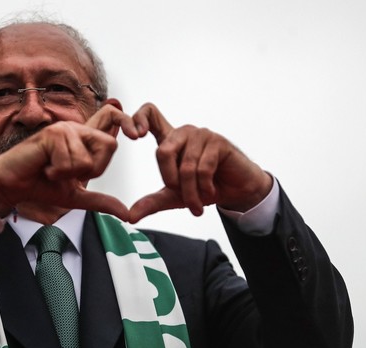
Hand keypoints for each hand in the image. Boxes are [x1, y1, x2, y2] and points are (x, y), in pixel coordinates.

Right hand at [0, 105, 137, 221]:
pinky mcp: (52, 135)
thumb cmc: (41, 186)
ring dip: (70, 174)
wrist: (13, 186)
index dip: (127, 122)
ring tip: (53, 170)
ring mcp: (64, 129)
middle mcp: (77, 129)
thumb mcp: (77, 196)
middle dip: (94, 169)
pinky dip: (58, 172)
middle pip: (109, 145)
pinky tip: (44, 168)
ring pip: (88, 158)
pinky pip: (70, 160)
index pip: (112, 119)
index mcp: (84, 139)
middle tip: (70, 173)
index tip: (138, 135)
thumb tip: (126, 214)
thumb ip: (101, 201)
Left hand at [129, 103, 272, 222]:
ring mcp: (201, 135)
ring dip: (190, 192)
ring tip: (197, 203)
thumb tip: (130, 216)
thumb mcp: (173, 197)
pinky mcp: (218, 142)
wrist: (236, 192)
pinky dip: (204, 187)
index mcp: (169, 139)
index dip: (138, 118)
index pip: (150, 114)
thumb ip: (151, 203)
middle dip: (170, 180)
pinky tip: (209, 192)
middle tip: (180, 194)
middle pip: (163, 151)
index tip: (134, 136)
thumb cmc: (204, 187)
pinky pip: (203, 168)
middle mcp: (183, 133)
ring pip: (185, 166)